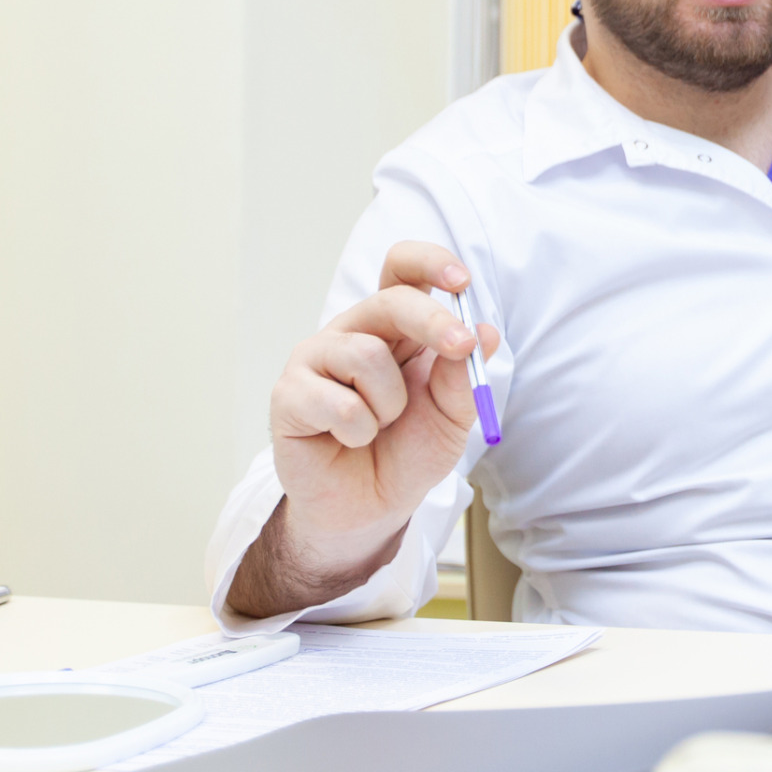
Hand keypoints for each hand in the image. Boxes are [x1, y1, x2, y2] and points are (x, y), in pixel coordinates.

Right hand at [264, 241, 500, 585]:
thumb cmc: (408, 452)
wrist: (370, 508)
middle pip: (390, 300)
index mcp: (395, 327)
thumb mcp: (452, 417)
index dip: (429, 263)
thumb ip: (462, 377)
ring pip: (366, 354)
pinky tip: (350, 440)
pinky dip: (359, 431)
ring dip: (390, 402)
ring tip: (380, 425)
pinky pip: (338, 402)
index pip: (402, 271)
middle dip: (433, 321)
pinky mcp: (288, 395)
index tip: (461, 280)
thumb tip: (484, 331)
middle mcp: (354, 332)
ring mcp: (315, 359)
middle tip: (459, 348)